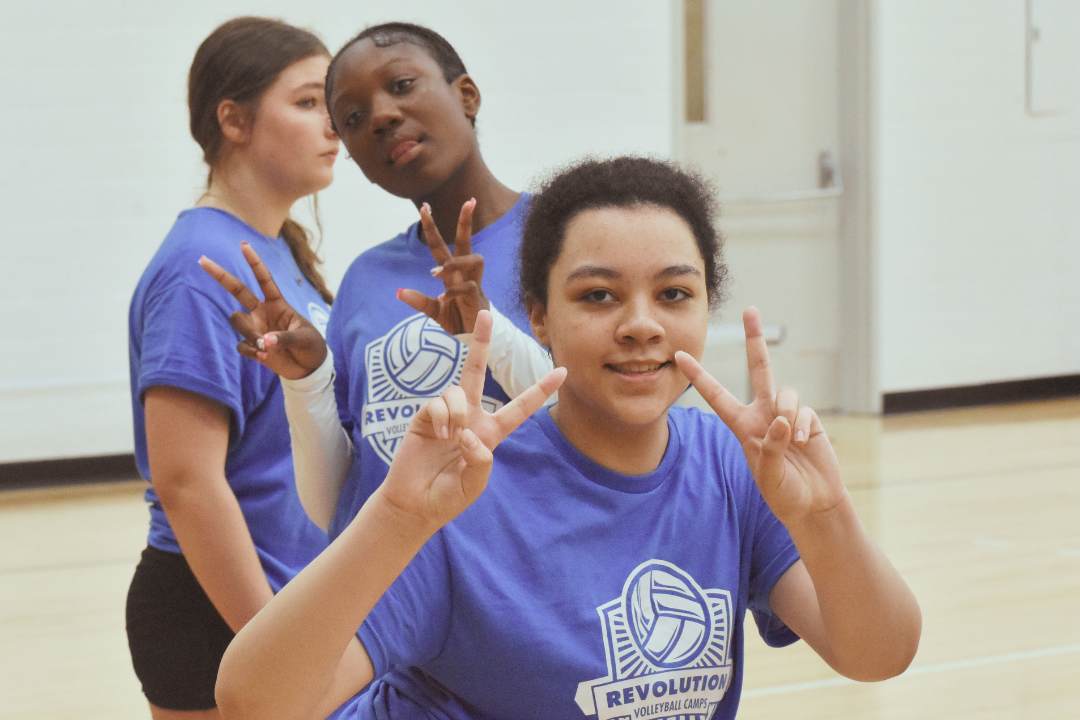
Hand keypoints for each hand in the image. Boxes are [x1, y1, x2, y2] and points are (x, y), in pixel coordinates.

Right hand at [199, 243, 327, 379]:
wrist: (308, 368)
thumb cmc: (311, 346)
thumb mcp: (304, 339)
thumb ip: (284, 338)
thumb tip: (265, 342)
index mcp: (277, 304)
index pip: (264, 279)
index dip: (254, 262)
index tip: (243, 245)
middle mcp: (262, 312)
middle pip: (237, 290)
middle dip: (220, 275)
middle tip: (202, 260)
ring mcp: (255, 328)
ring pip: (236, 320)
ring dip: (249, 333)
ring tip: (267, 347)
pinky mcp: (252, 346)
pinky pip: (241, 345)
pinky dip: (251, 352)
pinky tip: (265, 357)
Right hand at [378, 309, 565, 531]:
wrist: (414, 502)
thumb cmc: (448, 496)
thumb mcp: (474, 483)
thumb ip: (480, 460)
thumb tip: (469, 433)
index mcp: (491, 433)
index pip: (520, 408)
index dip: (540, 390)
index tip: (562, 371)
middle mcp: (470, 416)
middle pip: (478, 371)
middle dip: (481, 342)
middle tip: (485, 314)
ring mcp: (447, 414)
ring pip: (458, 390)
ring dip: (459, 413)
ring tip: (451, 438)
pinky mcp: (425, 416)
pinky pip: (439, 403)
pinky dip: (443, 419)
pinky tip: (439, 436)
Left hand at [397, 199, 489, 333]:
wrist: (474, 340)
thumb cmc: (458, 320)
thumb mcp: (434, 311)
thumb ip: (419, 301)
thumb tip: (399, 292)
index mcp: (453, 274)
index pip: (443, 246)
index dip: (433, 227)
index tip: (425, 206)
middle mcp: (464, 274)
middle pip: (466, 243)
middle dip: (466, 222)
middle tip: (468, 201)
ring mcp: (474, 285)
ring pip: (473, 260)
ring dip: (453, 263)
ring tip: (434, 274)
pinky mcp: (478, 299)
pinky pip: (467, 287)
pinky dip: (451, 292)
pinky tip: (441, 298)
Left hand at [674, 307, 844, 526]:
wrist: (814, 504)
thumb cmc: (784, 493)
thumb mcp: (768, 476)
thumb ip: (771, 448)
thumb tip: (781, 420)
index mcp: (742, 426)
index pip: (716, 396)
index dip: (699, 377)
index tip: (678, 356)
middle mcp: (763, 414)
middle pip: (759, 368)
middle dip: (755, 339)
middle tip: (750, 310)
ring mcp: (787, 414)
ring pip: (785, 392)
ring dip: (788, 413)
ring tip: (792, 439)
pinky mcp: (810, 419)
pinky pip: (805, 411)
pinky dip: (804, 426)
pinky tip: (805, 444)